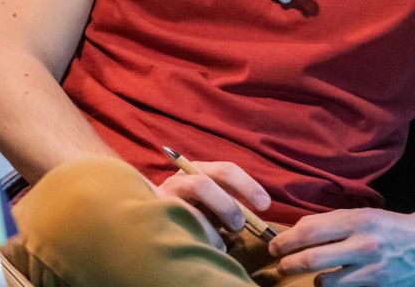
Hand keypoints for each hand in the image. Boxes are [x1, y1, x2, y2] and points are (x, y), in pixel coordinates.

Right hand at [154, 161, 271, 250]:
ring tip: (223, 240)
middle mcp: (181, 177)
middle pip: (208, 182)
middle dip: (228, 205)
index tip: (265, 205)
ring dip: (213, 224)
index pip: (227, 170)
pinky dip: (200, 238)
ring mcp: (165, 194)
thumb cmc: (191, 211)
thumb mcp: (211, 203)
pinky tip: (207, 245)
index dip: (248, 186)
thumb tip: (252, 219)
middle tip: (240, 225)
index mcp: (199, 169)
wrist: (149, 217)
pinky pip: (182, 226)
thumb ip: (228, 203)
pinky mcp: (156, 212)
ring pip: (193, 206)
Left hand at [271, 207, 414, 285]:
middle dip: (288, 264)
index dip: (286, 240)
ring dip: (311, 281)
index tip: (275, 246)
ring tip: (310, 276)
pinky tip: (330, 283)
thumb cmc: (390, 226)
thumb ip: (333, 223)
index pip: (310, 230)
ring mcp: (371, 269)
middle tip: (280, 265)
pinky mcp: (378, 286)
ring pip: (325, 282)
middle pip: (311, 259)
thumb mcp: (364, 215)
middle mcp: (362, 243)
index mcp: (357, 219)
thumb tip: (297, 231)